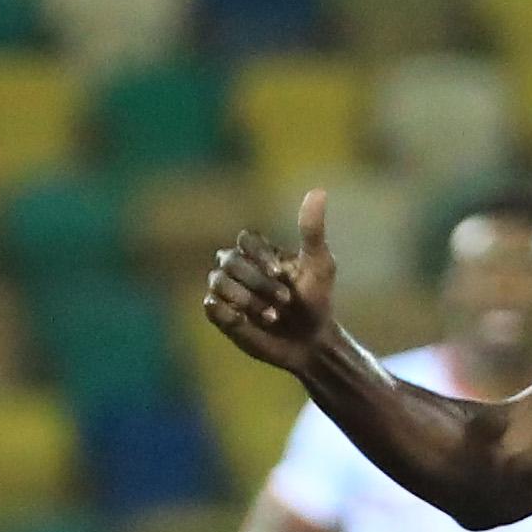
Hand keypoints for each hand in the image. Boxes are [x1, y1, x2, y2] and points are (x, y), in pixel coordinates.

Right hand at [202, 192, 338, 373]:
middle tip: (285, 302)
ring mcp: (229, 291)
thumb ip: (312, 230)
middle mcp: (241, 268)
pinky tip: (243, 319)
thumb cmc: (317, 300)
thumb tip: (318, 190)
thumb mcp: (320, 264)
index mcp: (260, 252)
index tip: (281, 274)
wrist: (311, 341)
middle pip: (230, 261)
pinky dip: (224, 311)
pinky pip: (210, 306)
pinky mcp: (222, 315)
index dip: (259, 255)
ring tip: (272, 317)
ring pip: (217, 282)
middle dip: (257, 282)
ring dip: (245, 299)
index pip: (245, 240)